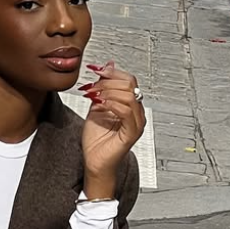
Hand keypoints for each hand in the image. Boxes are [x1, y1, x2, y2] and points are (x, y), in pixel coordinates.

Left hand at [78, 62, 144, 195]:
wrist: (94, 162)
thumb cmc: (96, 140)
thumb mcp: (96, 107)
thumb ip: (101, 89)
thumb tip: (106, 67)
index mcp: (130, 105)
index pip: (129, 80)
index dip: (112, 73)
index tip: (96, 71)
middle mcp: (137, 113)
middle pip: (130, 85)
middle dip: (108, 82)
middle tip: (92, 86)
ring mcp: (137, 123)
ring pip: (129, 96)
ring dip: (108, 92)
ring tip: (94, 96)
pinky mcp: (132, 133)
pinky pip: (127, 112)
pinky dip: (112, 105)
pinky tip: (101, 105)